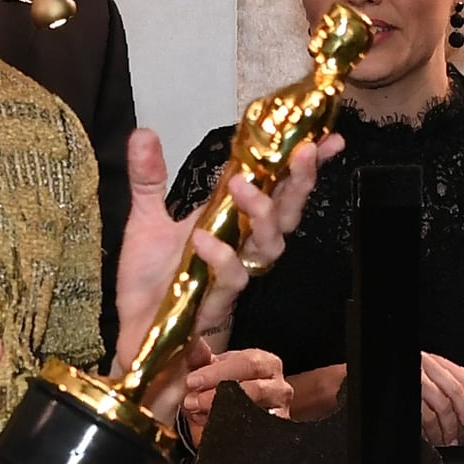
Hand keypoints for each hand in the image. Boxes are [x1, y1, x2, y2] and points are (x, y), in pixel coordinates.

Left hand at [112, 129, 338, 387]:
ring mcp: (233, 274)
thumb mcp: (145, 220)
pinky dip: (221, 256)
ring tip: (242, 185)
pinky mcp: (216, 302)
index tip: (327, 138)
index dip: (303, 166)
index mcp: (233, 221)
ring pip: (269, 245)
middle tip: (303, 151)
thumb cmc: (150, 281)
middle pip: (287, 213)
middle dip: (300, 182)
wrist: (136, 331)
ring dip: (262, 213)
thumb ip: (149, 178)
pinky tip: (202, 238)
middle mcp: (242, 246)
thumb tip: (143, 132)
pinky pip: (231, 278)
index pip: (277, 188)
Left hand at [182, 337, 291, 441]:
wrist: (229, 411)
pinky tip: (211, 429)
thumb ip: (201, 356)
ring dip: (221, 414)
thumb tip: (192, 344)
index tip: (192, 380)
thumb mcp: (213, 368)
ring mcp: (279, 413)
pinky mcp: (273, 434)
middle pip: (254, 388)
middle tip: (192, 400)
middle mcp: (278, 387)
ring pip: (254, 414)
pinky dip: (228, 433)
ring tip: (197, 415)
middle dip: (219, 394)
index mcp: (267, 363)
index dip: (219, 372)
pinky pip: (253, 435)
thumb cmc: (226, 384)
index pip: (248, 362)